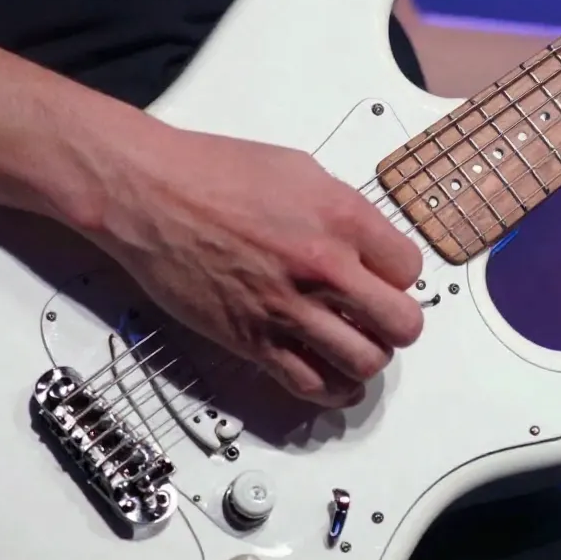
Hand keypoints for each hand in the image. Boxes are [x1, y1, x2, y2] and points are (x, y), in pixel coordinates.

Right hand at [90, 125, 423, 407]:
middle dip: (396, 323)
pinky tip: (330, 374)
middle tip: (379, 317)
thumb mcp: (299, 170)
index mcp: (342, 218)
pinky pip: (311, 385)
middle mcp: (324, 267)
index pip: (409, 269)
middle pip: (402, 324)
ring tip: (353, 344)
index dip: (398, 275)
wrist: (151, 195)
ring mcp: (289, 309)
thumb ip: (341, 209)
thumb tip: (364, 240)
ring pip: (365, 362)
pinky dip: (331, 388)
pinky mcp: (253, 340)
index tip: (382, 276)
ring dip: (366, 357)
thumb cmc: (213, 172)